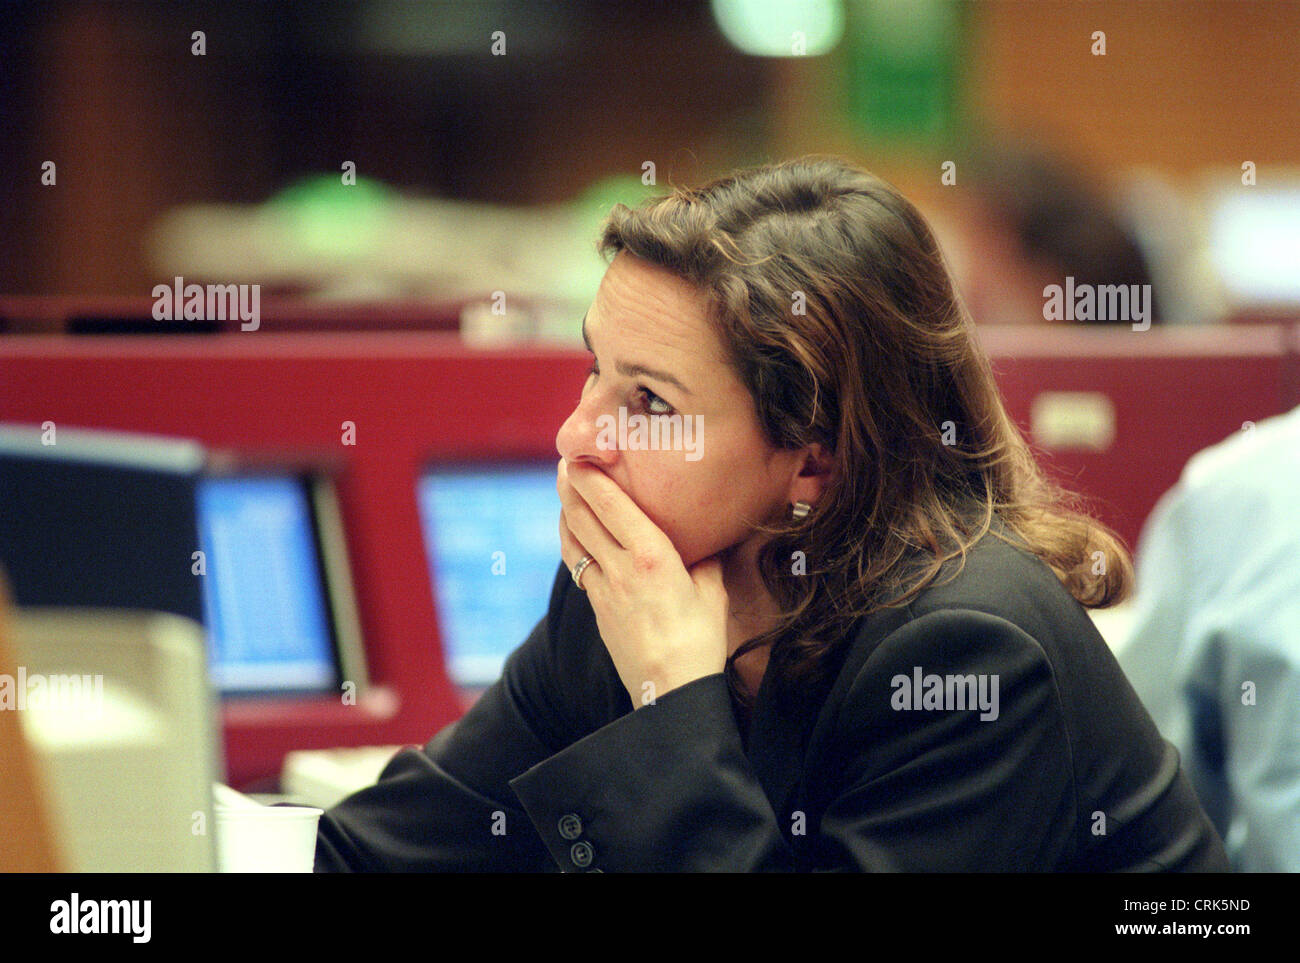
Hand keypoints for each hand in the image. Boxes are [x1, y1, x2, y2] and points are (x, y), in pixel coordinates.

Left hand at [557, 458, 728, 706]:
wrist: (670, 691)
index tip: (580, 456)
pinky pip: (579, 567)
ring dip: (566, 514)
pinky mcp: (598, 609)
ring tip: (566, 494)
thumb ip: (706, 559)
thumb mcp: (712, 591)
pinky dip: (572, 544)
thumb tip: (708, 538)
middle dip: (570, 487)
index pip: (611, 505)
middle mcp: (621, 568)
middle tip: (566, 464)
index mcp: (652, 557)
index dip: (590, 477)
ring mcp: (604, 590)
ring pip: (573, 542)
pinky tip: (575, 537)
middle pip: (583, 518)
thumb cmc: (700, 641)